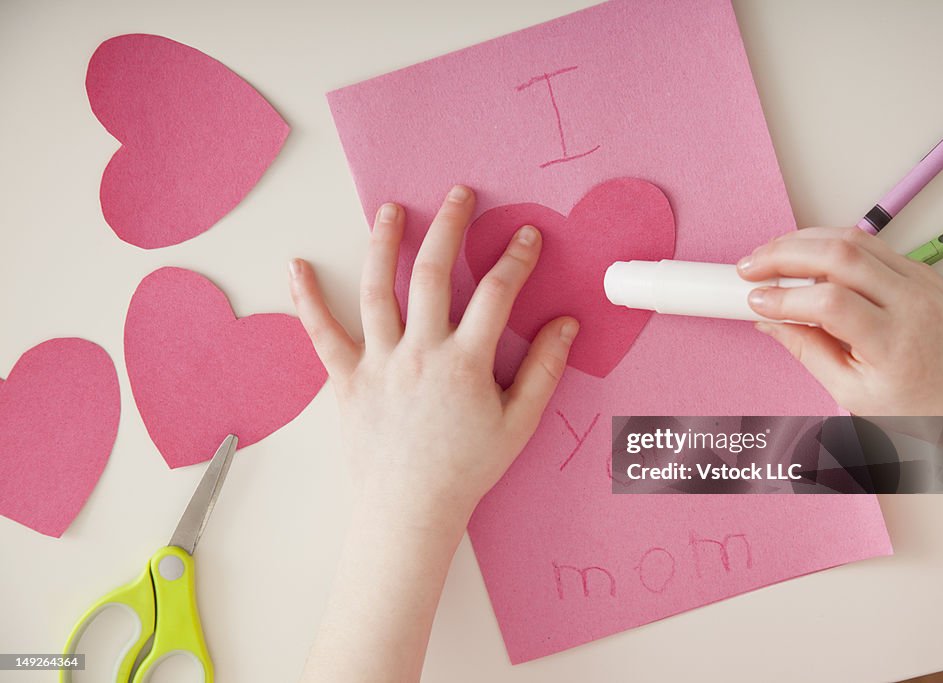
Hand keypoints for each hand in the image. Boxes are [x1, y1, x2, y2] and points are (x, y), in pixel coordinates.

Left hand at [289, 185, 577, 529]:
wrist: (410, 510)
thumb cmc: (466, 469)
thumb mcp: (518, 424)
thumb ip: (543, 370)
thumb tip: (566, 324)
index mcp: (465, 362)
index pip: (496, 293)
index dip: (515, 258)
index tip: (526, 235)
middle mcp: (420, 352)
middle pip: (432, 274)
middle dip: (449, 227)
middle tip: (460, 194)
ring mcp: (379, 362)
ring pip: (377, 290)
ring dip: (384, 243)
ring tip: (391, 209)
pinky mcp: (346, 379)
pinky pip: (322, 333)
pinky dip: (307, 299)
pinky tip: (296, 266)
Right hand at [737, 226, 942, 415]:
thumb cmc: (927, 411)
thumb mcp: (855, 394)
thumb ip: (809, 352)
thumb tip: (771, 323)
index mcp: (895, 344)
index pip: (829, 302)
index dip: (784, 296)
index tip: (754, 301)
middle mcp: (913, 304)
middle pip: (839, 255)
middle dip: (784, 253)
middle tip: (750, 266)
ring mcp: (923, 282)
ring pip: (855, 239)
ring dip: (805, 241)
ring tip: (770, 255)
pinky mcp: (925, 273)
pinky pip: (873, 246)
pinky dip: (832, 245)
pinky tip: (807, 257)